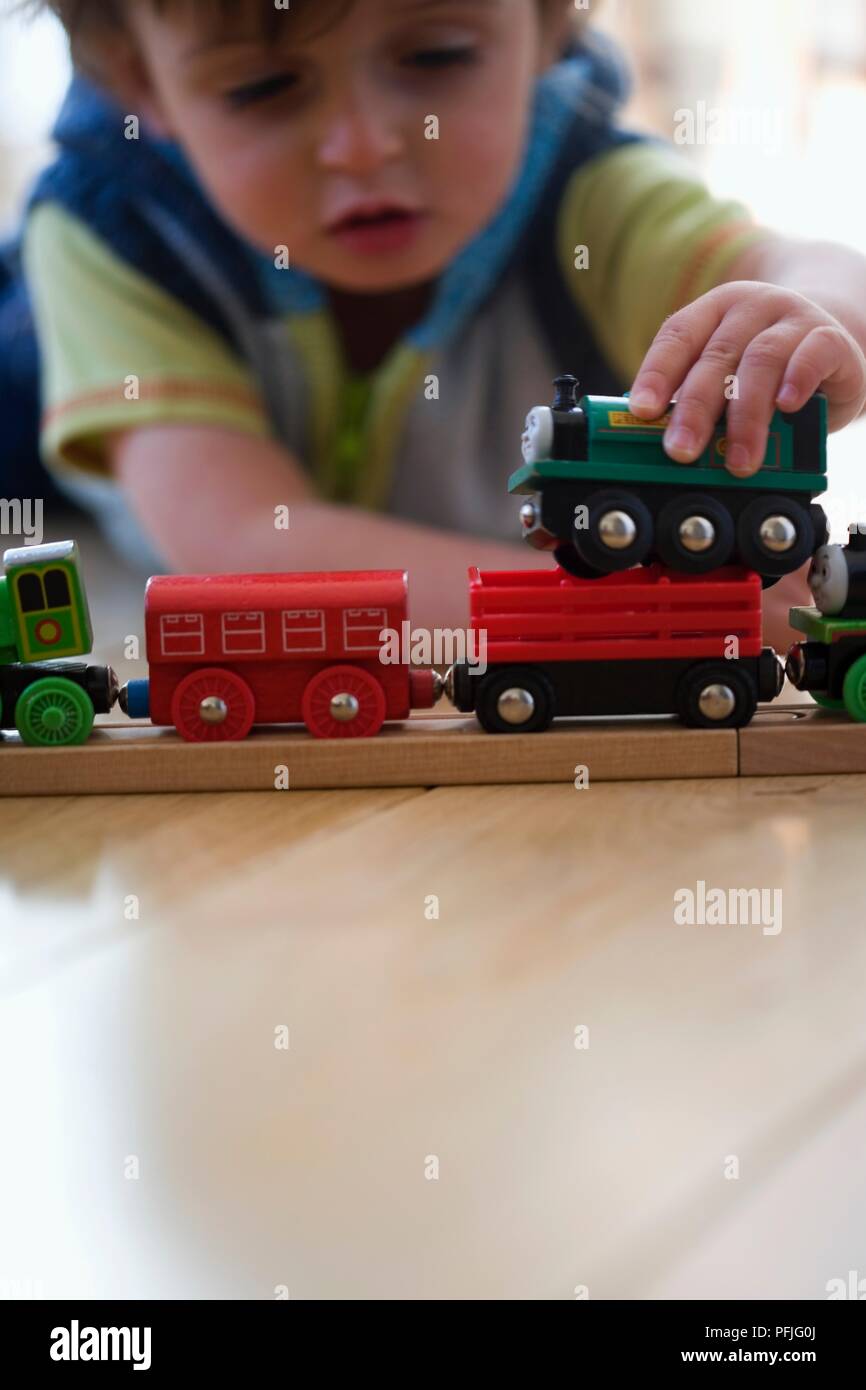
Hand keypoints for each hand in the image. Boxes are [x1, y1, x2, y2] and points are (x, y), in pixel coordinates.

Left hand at [628, 282, 865, 475]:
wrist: (829, 342)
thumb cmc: (766, 369)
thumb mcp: (726, 376)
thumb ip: (697, 399)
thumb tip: (660, 443)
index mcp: (714, 311)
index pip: (677, 336)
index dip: (657, 373)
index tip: (642, 410)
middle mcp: (751, 308)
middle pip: (716, 356)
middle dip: (695, 409)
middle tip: (681, 451)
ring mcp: (793, 318)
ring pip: (762, 361)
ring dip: (746, 416)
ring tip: (738, 460)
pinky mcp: (831, 338)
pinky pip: (814, 353)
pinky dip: (798, 379)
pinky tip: (786, 406)